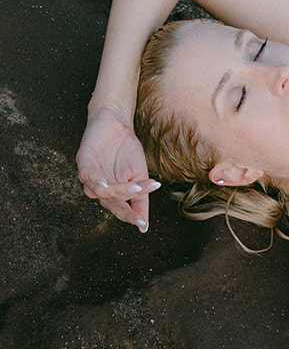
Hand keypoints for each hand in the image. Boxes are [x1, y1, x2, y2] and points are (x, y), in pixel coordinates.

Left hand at [77, 105, 159, 230]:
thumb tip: (144, 226)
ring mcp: (89, 175)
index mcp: (112, 193)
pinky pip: (87, 175)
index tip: (142, 225)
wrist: (117, 123)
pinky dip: (95, 180)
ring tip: (134, 187)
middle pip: (110, 201)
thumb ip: (141, 199)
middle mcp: (98, 188)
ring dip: (117, 191)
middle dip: (125, 204)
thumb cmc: (127, 150)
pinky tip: (105, 182)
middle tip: (141, 202)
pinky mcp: (83, 161)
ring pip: (100, 191)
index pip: (120, 209)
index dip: (131, 217)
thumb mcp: (140, 176)